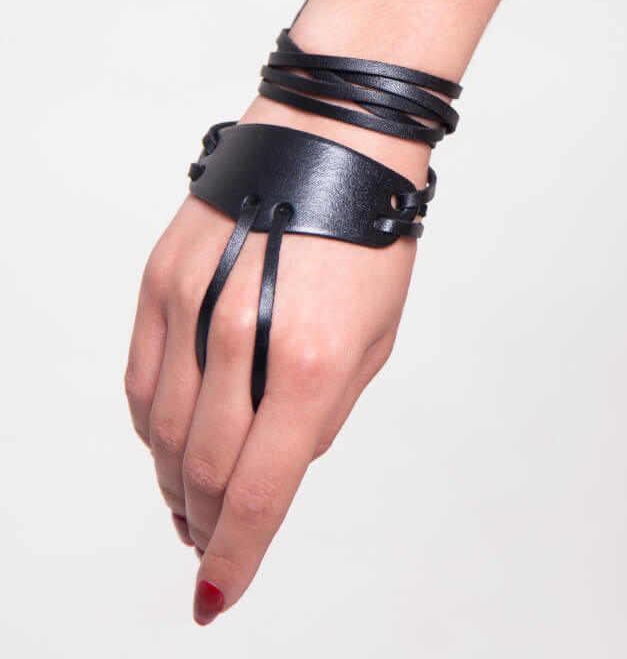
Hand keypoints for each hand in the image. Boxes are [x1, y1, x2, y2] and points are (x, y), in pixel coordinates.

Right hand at [124, 94, 428, 624]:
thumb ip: (324, 414)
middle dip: (204, 524)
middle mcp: (238, 336)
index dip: (237, 556)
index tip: (219, 595)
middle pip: (200, 468)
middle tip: (208, 546)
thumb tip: (278, 465)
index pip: (258, 492)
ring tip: (186, 502)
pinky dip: (150, 423)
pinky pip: (141, 375)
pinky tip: (166, 439)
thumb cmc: (369, 239)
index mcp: (309, 363)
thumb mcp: (375, 340)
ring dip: (170, 480)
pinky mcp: (162, 278)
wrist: (333, 142)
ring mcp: (190, 304)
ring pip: (159, 429)